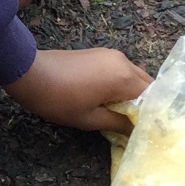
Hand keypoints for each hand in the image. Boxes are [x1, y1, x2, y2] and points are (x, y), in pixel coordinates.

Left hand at [3, 47, 150, 131]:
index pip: (152, 97)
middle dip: (146, 103)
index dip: (153, 114)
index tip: (152, 130)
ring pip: (134, 76)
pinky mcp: (100, 54)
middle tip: (141, 124)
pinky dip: (123, 84)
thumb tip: (136, 131)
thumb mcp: (90, 119)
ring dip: (134, 93)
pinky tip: (113, 99)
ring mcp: (111, 55)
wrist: (30, 74)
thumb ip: (118, 123)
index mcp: (123, 78)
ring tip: (127, 114)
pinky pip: (121, 70)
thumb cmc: (59, 100)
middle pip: (147, 84)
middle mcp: (123, 62)